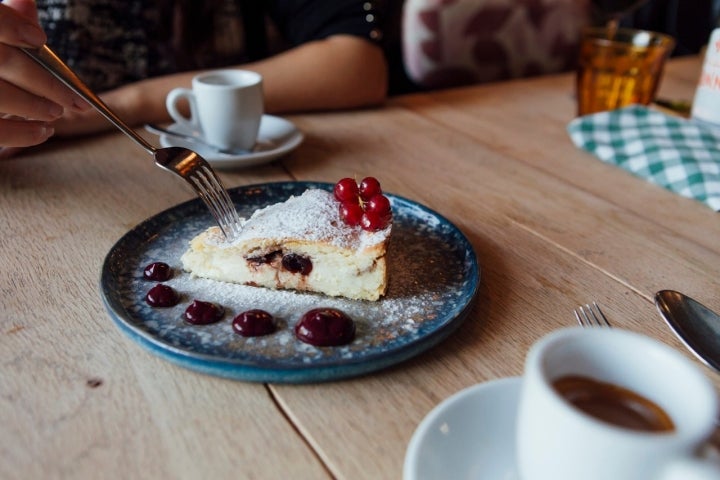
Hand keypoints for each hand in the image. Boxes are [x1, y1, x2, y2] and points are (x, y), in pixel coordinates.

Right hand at [0, 0, 88, 151]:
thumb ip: (4, 22)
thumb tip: (25, 2)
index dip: (11, 26)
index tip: (38, 39)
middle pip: (2, 61)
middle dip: (43, 81)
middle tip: (71, 97)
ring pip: (0, 97)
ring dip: (34, 106)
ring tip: (56, 112)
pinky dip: (23, 134)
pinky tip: (43, 132)